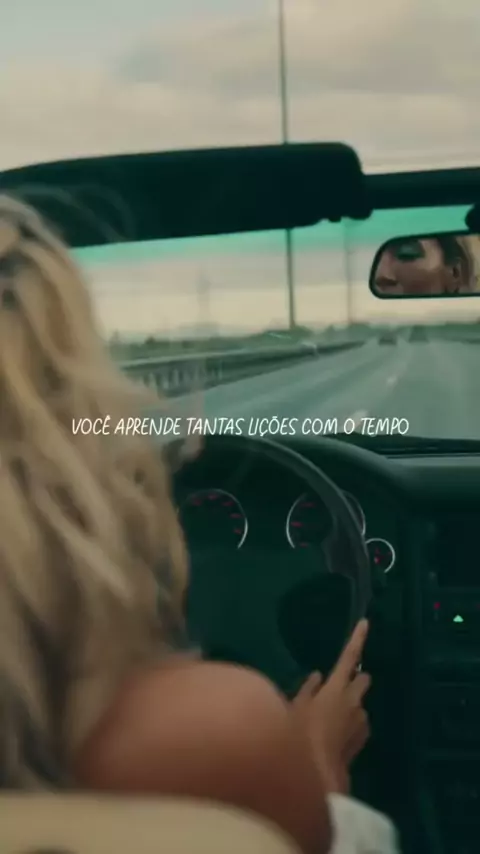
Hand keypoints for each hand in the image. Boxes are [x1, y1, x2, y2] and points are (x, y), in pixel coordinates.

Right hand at [292, 620, 370, 793]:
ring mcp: (361, 721)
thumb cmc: (300, 735)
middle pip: (363, 680)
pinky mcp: (362, 740)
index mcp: (337, 687)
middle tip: (338, 686)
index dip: (358, 639)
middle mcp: (354, 701)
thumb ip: (308, 690)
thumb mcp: (295, 708)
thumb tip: (316, 677)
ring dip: (350, 706)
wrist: (316, 775)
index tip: (366, 623)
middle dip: (355, 679)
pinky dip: (350, 725)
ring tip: (329, 718)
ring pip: (359, 704)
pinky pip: (358, 724)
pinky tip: (333, 736)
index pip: (349, 657)